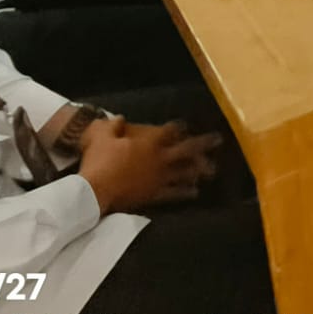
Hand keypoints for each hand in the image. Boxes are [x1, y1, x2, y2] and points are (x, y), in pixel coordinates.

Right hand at [77, 118, 221, 213]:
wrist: (93, 191)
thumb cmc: (98, 160)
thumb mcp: (102, 135)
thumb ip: (113, 125)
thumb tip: (119, 118)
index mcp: (149, 142)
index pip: (169, 130)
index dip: (178, 126)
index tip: (185, 125)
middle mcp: (160, 158)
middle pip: (187, 149)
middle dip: (204, 143)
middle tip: (218, 139)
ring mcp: (159, 177)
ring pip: (186, 172)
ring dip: (200, 169)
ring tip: (212, 169)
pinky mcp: (154, 195)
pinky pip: (174, 193)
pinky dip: (185, 191)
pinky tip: (195, 192)